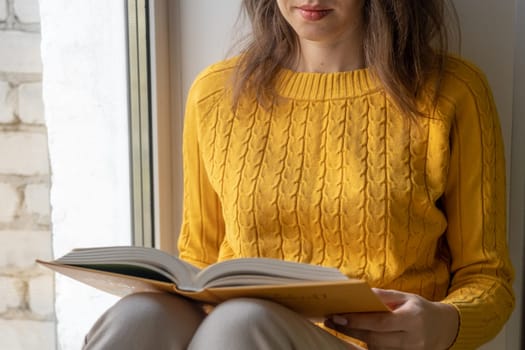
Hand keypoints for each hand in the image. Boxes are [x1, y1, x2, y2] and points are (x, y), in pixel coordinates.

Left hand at [325, 288, 458, 349]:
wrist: (443, 329)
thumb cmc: (419, 309)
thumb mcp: (405, 297)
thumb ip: (382, 296)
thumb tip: (358, 292)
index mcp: (412, 319)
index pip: (380, 322)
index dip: (358, 321)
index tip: (338, 316)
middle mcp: (412, 339)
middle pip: (375, 338)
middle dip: (351, 330)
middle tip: (331, 321)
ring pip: (377, 348)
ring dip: (355, 339)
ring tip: (339, 328)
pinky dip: (366, 347)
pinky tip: (353, 340)